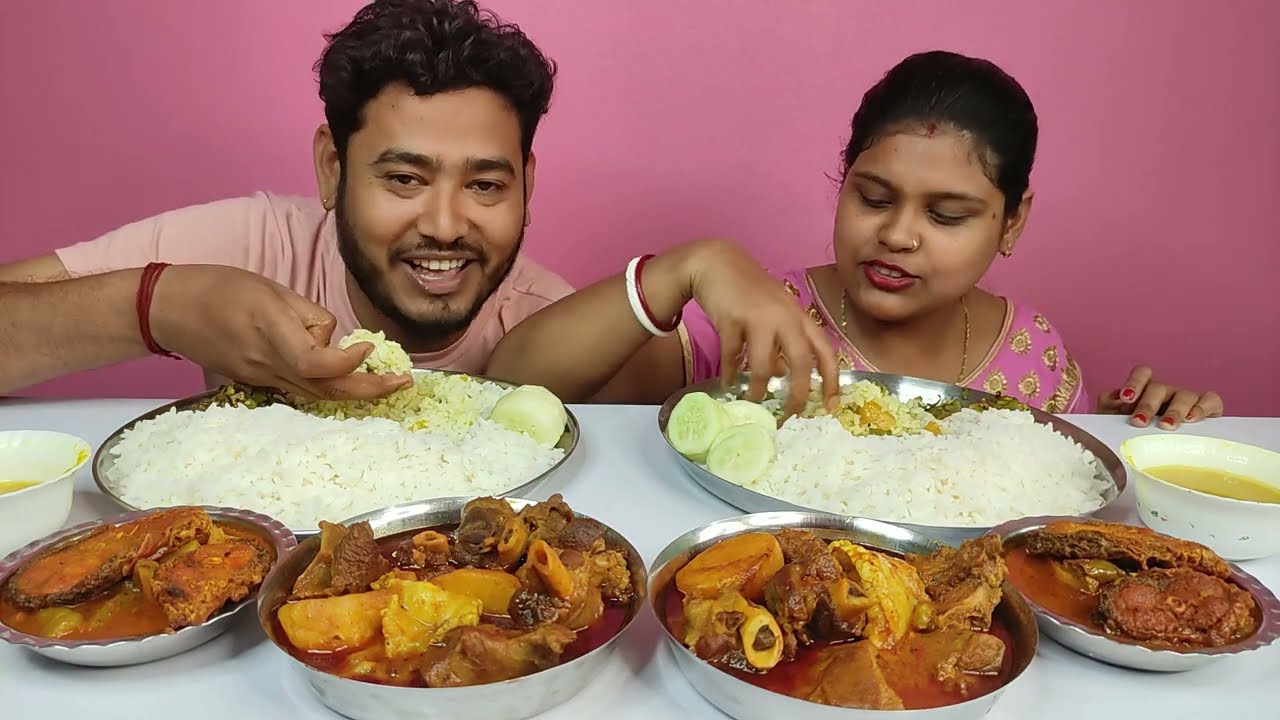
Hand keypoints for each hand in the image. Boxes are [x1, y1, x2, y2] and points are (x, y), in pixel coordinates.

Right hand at [150, 264, 411, 400]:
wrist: (171, 310)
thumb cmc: (221, 288)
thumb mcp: (272, 289)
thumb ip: (308, 315)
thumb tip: (333, 337)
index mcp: (272, 332)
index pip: (318, 362)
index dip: (348, 361)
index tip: (369, 347)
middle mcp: (268, 363)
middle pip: (326, 389)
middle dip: (370, 390)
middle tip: (405, 382)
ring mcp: (261, 378)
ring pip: (317, 396)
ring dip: (355, 394)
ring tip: (389, 384)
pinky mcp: (257, 383)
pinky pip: (300, 391)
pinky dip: (329, 390)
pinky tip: (350, 383)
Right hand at [685, 240, 839, 415]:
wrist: (716, 263)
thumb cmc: (749, 292)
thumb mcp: (774, 315)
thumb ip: (783, 343)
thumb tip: (783, 375)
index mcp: (799, 317)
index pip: (825, 351)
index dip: (832, 380)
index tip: (831, 405)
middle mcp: (785, 317)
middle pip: (801, 361)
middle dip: (798, 393)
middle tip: (791, 414)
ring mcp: (759, 318)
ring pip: (764, 364)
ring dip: (758, 387)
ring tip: (752, 400)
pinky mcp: (732, 320)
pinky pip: (732, 356)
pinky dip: (730, 373)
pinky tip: (727, 382)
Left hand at [1097, 365, 1222, 429]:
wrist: (1159, 454)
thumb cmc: (1137, 434)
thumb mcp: (1116, 420)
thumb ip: (1108, 406)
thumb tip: (1114, 398)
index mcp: (1145, 389)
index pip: (1142, 374)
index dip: (1134, 383)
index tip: (1125, 398)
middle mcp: (1167, 391)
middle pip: (1159, 387)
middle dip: (1148, 405)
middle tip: (1139, 422)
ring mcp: (1187, 398)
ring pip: (1184, 395)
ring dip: (1174, 410)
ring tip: (1166, 426)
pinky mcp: (1208, 409)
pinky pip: (1211, 400)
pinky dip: (1203, 408)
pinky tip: (1192, 420)